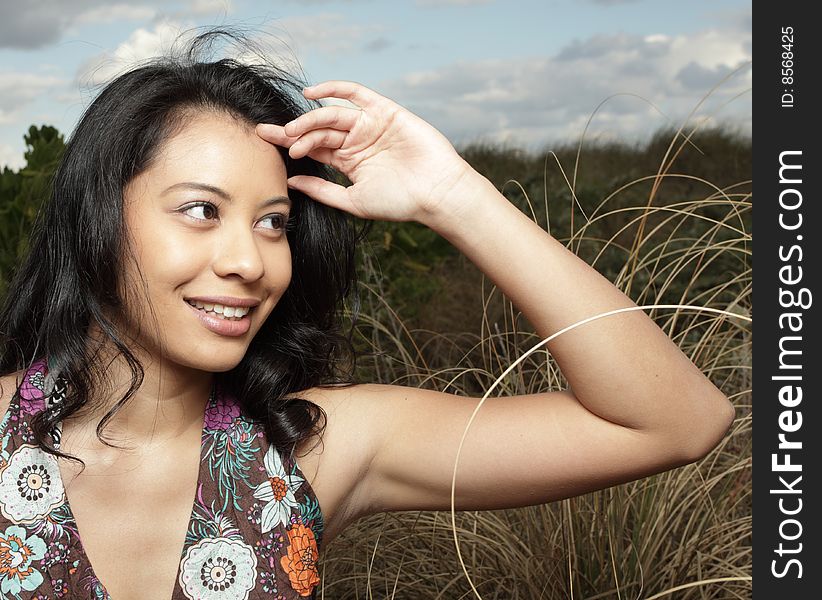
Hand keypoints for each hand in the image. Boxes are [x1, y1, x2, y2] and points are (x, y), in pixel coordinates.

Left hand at [255, 80, 474, 223]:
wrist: (435, 193)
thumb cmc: (400, 203)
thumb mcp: (353, 201)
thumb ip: (323, 191)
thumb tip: (291, 182)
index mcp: (348, 162)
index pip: (313, 148)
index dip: (289, 144)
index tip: (264, 142)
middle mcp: (356, 141)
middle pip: (317, 130)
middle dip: (294, 132)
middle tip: (275, 136)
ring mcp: (370, 124)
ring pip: (331, 115)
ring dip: (310, 120)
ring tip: (293, 130)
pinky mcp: (384, 111)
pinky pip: (355, 94)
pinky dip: (334, 89)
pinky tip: (311, 95)